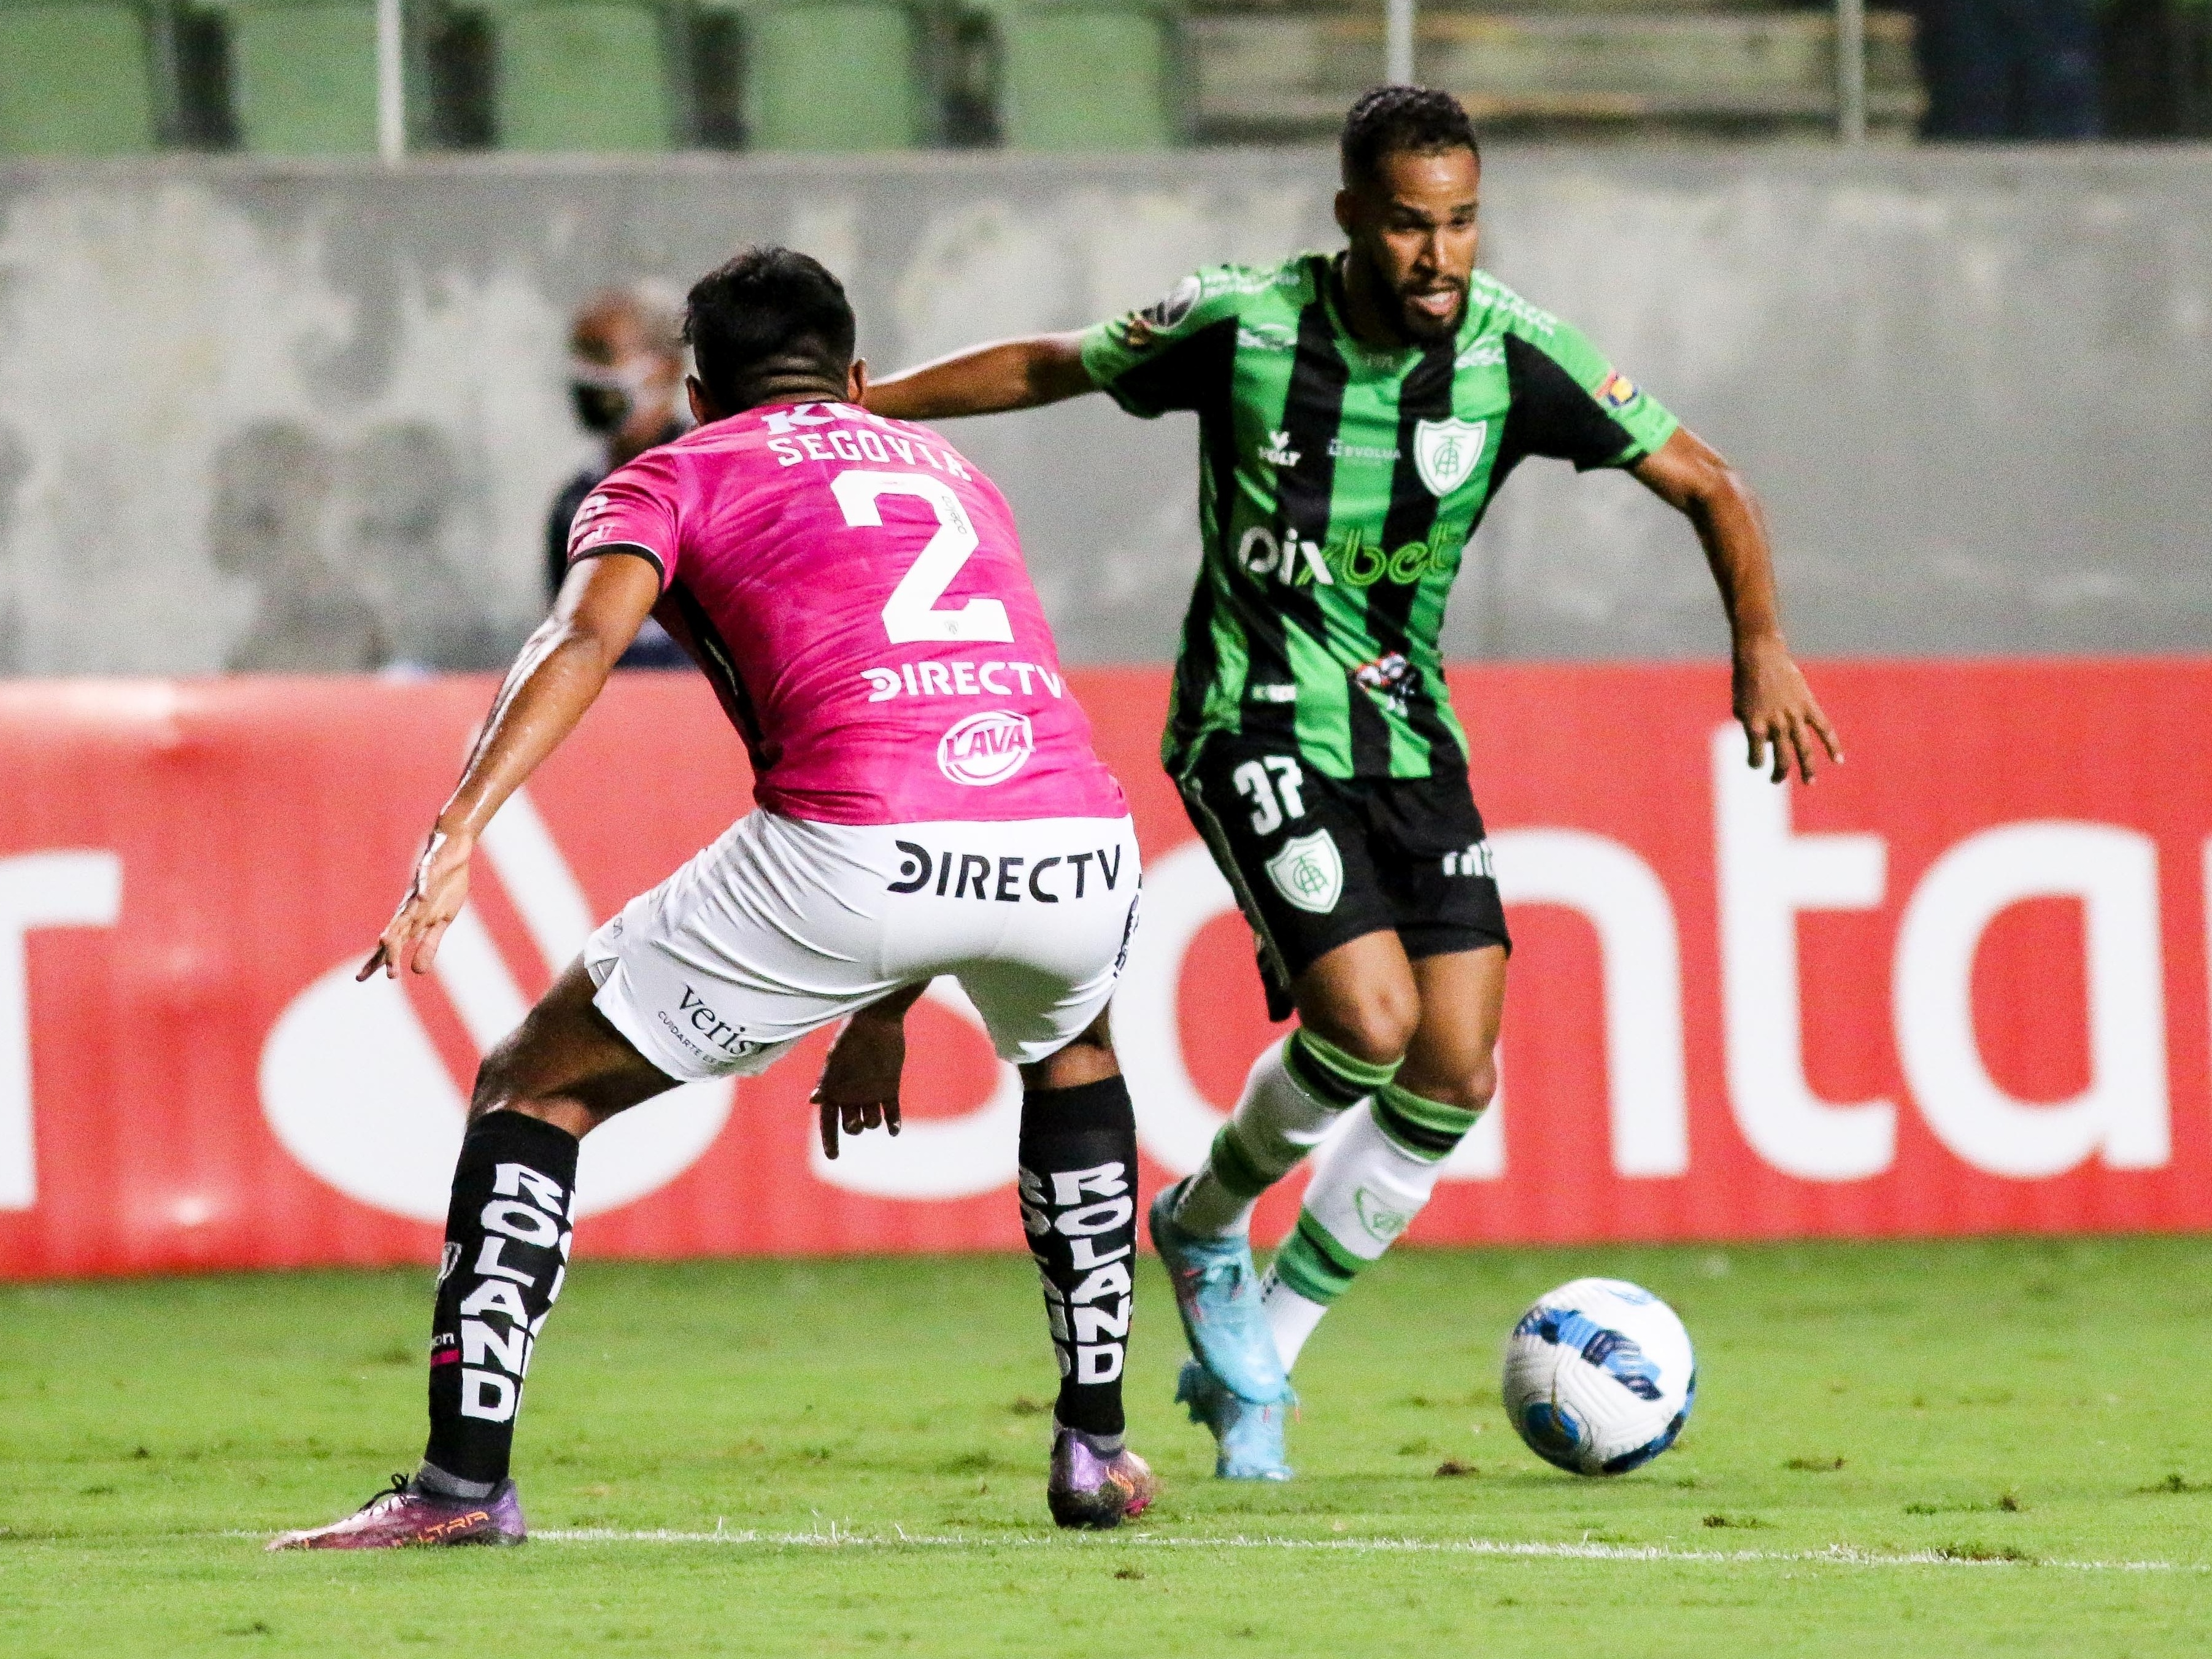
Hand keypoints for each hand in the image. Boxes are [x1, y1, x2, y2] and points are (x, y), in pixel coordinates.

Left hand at [357, 828, 474, 980]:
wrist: (450, 853)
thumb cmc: (444, 888)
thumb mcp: (441, 921)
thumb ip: (429, 944)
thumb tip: (416, 972)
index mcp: (411, 921)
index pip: (391, 945)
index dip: (376, 961)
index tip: (360, 979)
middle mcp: (409, 909)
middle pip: (396, 934)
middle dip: (391, 953)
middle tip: (390, 976)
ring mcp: (418, 891)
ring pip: (405, 912)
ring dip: (398, 927)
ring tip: (386, 941)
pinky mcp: (428, 872)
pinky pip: (423, 882)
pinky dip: (422, 890)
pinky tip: (422, 898)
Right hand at [811, 1012, 906, 1160]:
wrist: (878, 1019)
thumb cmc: (852, 1037)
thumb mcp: (837, 1058)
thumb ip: (827, 1080)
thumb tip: (814, 1101)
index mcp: (834, 1089)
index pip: (828, 1122)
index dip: (830, 1140)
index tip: (833, 1157)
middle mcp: (851, 1095)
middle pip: (850, 1125)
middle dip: (852, 1128)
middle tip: (854, 1121)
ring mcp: (871, 1093)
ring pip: (872, 1121)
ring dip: (873, 1122)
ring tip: (874, 1113)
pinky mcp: (890, 1088)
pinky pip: (892, 1113)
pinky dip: (894, 1123)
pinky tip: (894, 1130)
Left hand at [1734, 633, 1842, 784]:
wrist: (1760, 654)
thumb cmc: (1745, 680)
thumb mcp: (1741, 705)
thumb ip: (1753, 725)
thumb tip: (1770, 741)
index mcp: (1754, 724)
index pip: (1756, 756)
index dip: (1755, 763)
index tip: (1756, 763)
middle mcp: (1775, 723)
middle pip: (1782, 757)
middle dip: (1780, 772)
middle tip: (1776, 780)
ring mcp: (1793, 714)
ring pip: (1804, 748)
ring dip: (1807, 767)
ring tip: (1810, 781)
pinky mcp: (1808, 705)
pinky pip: (1824, 728)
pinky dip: (1832, 745)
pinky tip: (1838, 760)